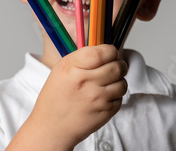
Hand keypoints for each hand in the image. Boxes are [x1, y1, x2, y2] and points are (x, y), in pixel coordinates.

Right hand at [8, 45, 127, 150]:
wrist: (52, 128)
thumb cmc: (56, 97)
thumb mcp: (62, 70)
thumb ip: (83, 57)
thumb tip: (105, 48)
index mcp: (73, 67)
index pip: (102, 52)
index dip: (110, 50)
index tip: (110, 52)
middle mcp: (87, 82)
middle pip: (117, 66)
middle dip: (119, 64)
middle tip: (114, 65)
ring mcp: (98, 98)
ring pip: (123, 82)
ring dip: (118, 80)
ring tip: (108, 82)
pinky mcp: (106, 112)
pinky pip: (121, 98)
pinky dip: (115, 95)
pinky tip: (104, 96)